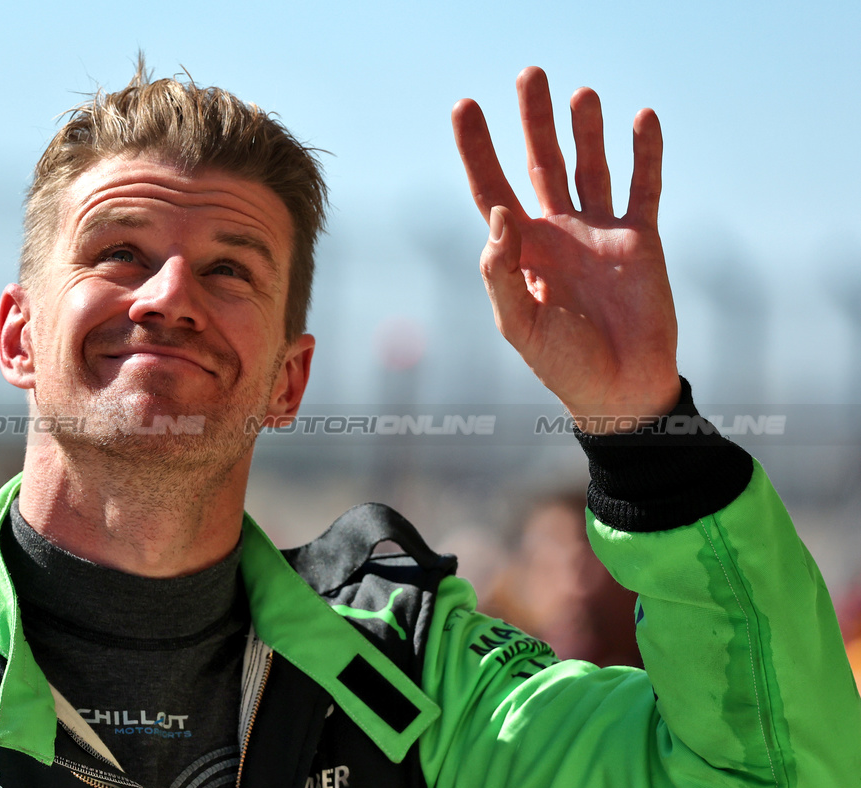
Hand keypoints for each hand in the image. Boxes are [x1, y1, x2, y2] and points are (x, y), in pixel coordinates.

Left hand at [452, 67, 679, 433]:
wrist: (621, 391)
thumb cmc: (564, 365)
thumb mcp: (520, 325)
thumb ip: (501, 273)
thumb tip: (497, 213)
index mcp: (521, 251)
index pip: (491, 189)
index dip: (476, 149)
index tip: (463, 106)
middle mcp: (557, 233)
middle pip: (541, 163)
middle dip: (533, 121)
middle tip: (529, 74)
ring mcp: (599, 234)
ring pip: (590, 167)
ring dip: (586, 130)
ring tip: (581, 93)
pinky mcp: (641, 241)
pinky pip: (642, 188)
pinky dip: (644, 155)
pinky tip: (642, 119)